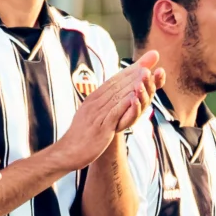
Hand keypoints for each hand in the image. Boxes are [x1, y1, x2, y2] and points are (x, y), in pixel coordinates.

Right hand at [58, 55, 162, 169]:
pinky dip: (126, 104)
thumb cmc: (79, 137)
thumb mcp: (88, 116)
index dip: (128, 72)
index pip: (112, 82)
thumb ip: (98, 106)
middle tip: (148, 62)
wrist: (66, 153)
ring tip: (147, 74)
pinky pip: (115, 113)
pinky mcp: (101, 128)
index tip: (141, 63)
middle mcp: (94, 104)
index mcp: (92, 100)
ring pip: (117, 96)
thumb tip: (108, 99)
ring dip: (133, 84)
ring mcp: (97, 115)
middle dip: (134, 73)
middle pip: (116, 85)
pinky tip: (136, 97)